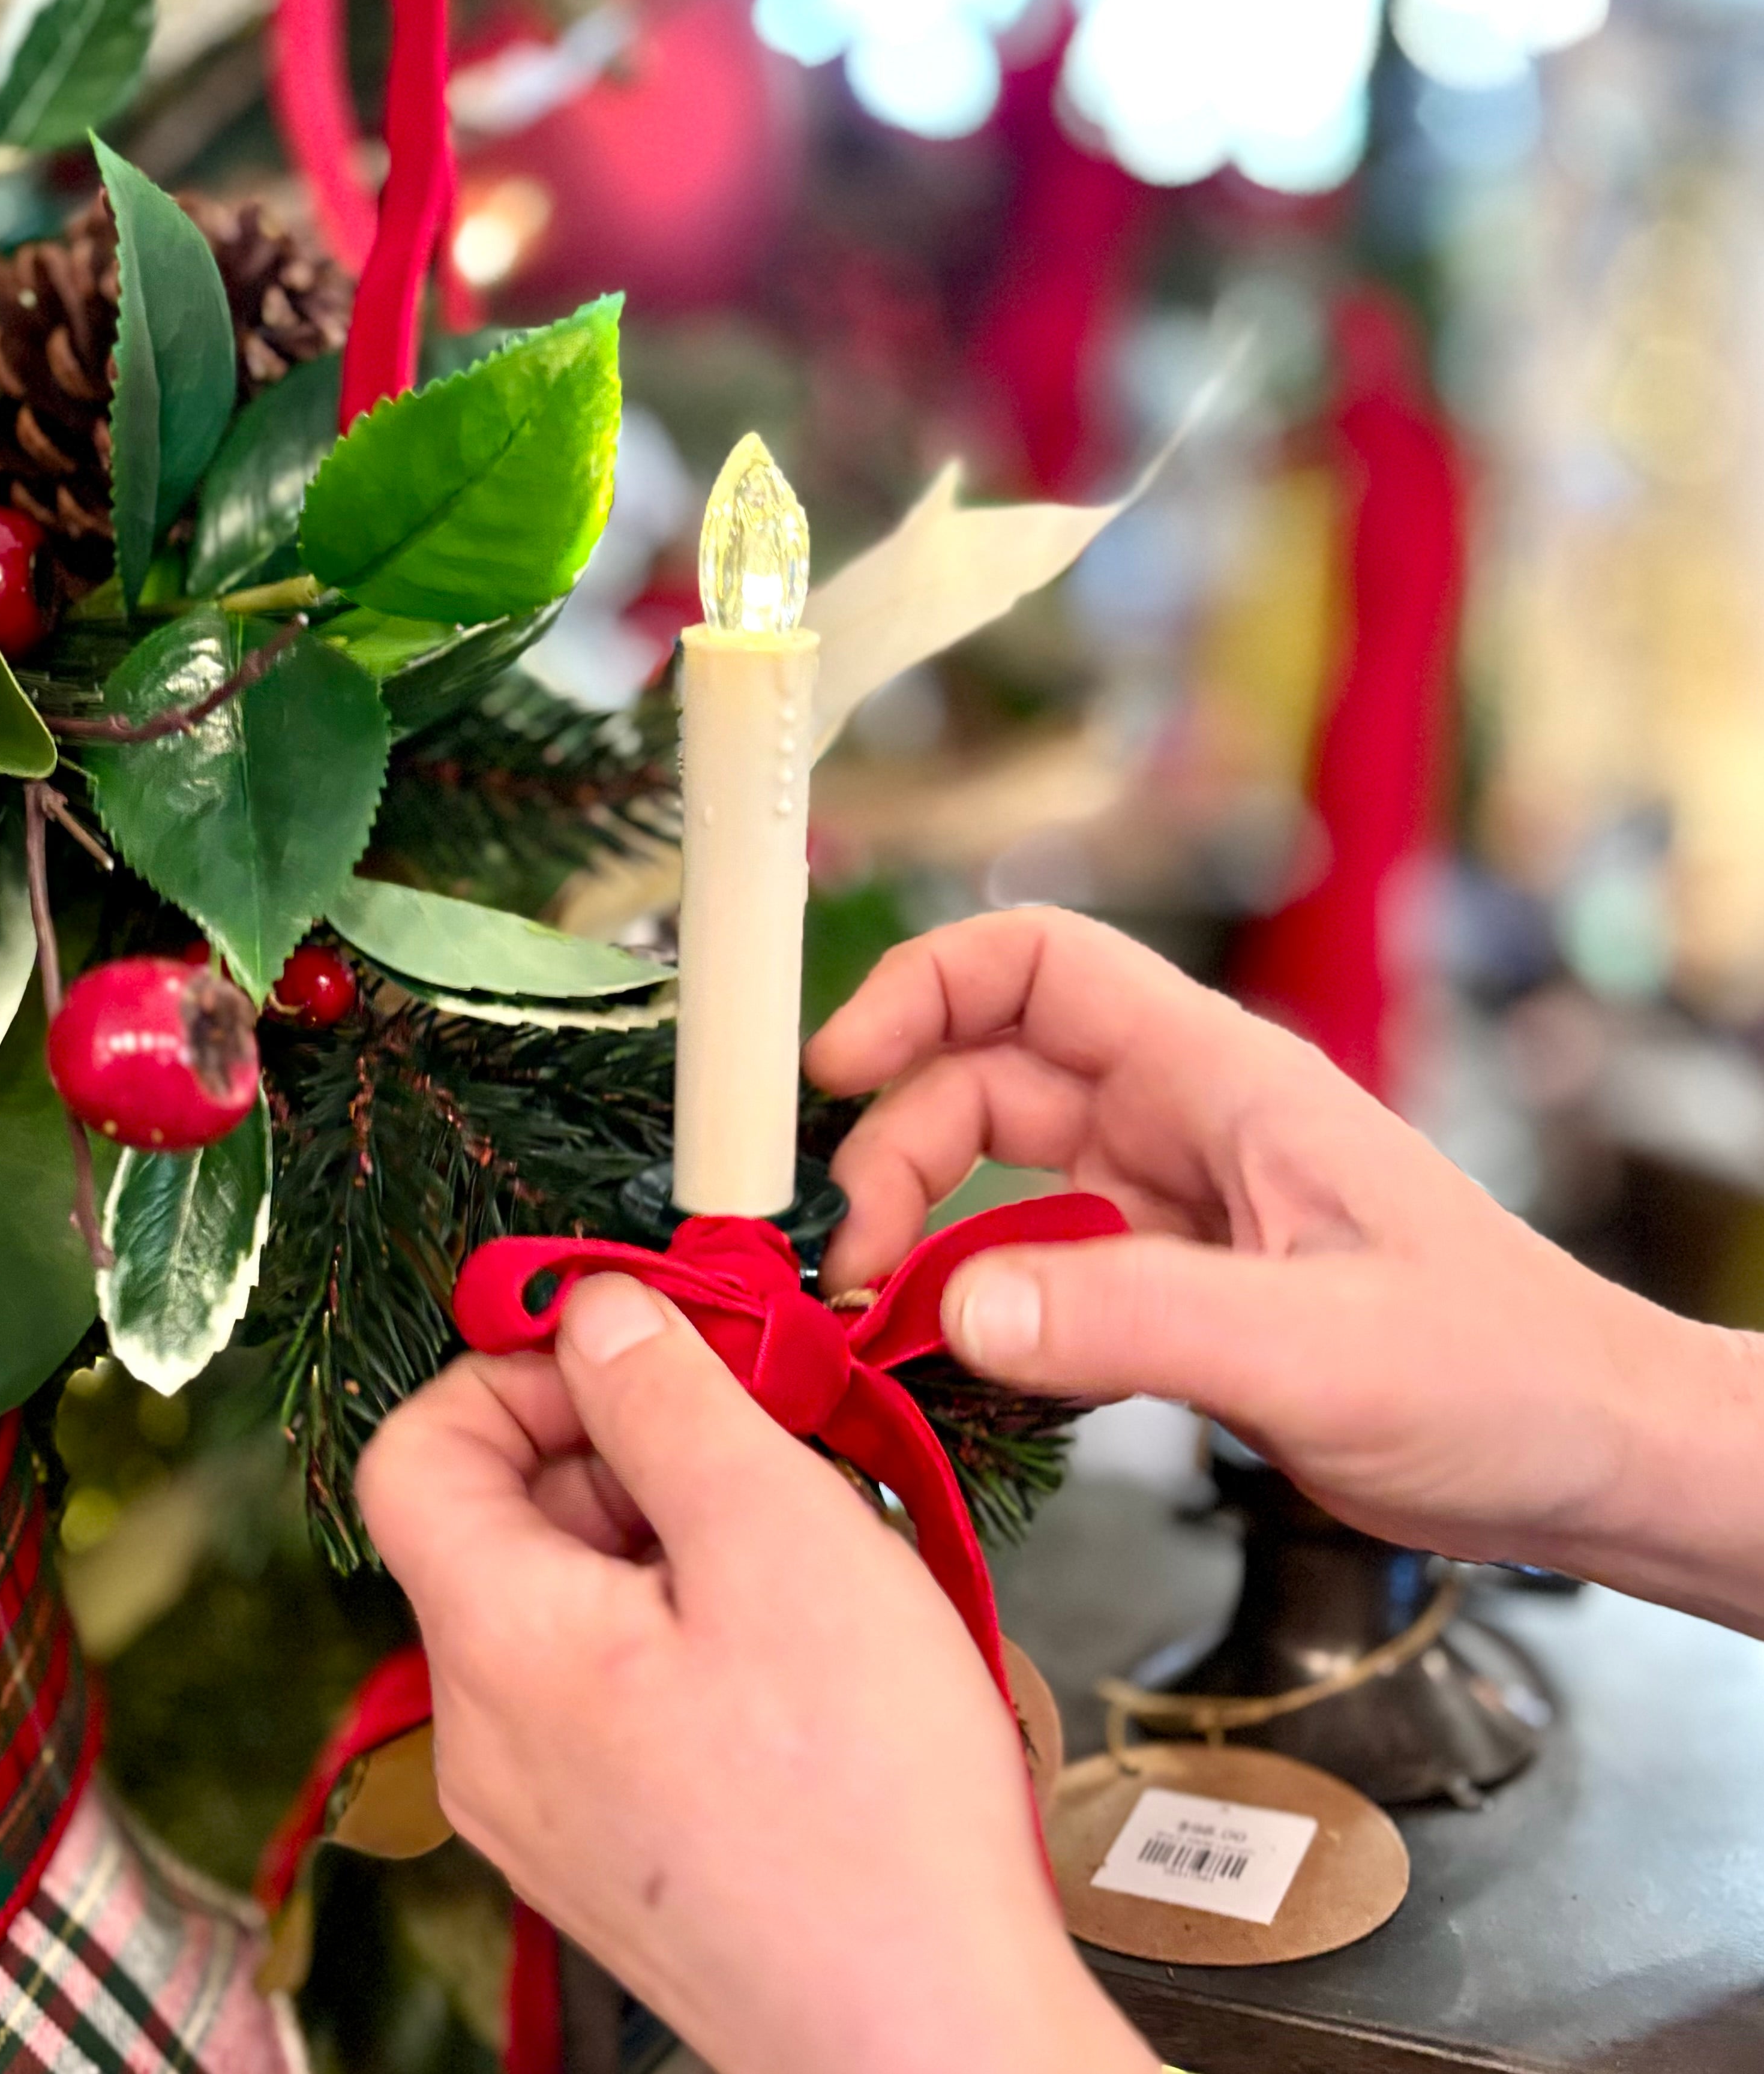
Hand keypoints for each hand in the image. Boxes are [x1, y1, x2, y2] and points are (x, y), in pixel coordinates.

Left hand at [359, 1273, 1156, 2073]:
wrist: (926, 2033)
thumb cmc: (866, 1802)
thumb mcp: (772, 1534)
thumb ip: (664, 1401)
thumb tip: (593, 1311)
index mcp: (498, 1647)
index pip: (416, 1451)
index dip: (511, 1369)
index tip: (632, 1348)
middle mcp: (488, 1737)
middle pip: (499, 1520)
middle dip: (617, 1445)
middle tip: (753, 1435)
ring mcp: (543, 1805)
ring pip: (564, 1600)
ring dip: (664, 1531)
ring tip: (793, 1543)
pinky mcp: (609, 1843)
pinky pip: (607, 1684)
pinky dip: (682, 1620)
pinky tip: (792, 1640)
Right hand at [806, 908, 1763, 1634]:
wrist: (1585, 1455)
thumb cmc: (1500, 1374)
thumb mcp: (1315, 1346)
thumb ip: (1135, 1320)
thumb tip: (958, 1306)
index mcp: (1220, 1081)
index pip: (1036, 966)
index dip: (921, 990)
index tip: (836, 1070)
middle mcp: (1183, 1123)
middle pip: (987, 1077)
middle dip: (897, 1150)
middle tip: (853, 1263)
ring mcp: (1172, 1204)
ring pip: (999, 1173)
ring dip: (924, 1228)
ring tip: (883, 1317)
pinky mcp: (1170, 1284)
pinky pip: (1035, 1262)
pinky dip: (977, 1298)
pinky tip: (957, 1359)